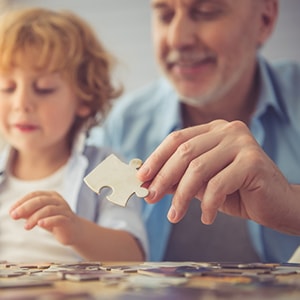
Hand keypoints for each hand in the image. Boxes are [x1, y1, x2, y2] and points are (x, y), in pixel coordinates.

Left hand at [10, 191, 79, 244]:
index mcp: (50, 196)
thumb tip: (13, 212)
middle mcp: (58, 200)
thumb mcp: (39, 215)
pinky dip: (48, 221)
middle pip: (41, 200)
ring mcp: (64, 209)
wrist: (73, 231)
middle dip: (25, 207)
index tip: (11, 211)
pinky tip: (40, 224)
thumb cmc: (54, 221)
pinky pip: (58, 218)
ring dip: (35, 217)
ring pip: (48, 209)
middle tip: (14, 216)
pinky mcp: (68, 220)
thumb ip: (28, 213)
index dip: (21, 201)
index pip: (34, 194)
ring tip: (26, 227)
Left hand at [138, 120, 297, 232]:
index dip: (156, 158)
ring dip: (181, 196)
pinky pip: (218, 184)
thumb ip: (179, 178)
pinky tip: (206, 217)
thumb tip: (148, 182)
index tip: (141, 177)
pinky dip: (208, 205)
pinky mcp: (253, 160)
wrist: (277, 204)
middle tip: (150, 198)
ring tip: (175, 216)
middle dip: (163, 178)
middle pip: (184, 152)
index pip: (177, 139)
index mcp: (213, 130)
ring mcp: (242, 142)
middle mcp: (227, 130)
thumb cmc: (236, 192)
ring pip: (198, 169)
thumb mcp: (202, 183)